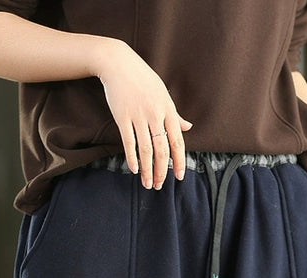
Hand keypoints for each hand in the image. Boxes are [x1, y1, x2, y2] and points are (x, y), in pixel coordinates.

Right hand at [98, 39, 192, 189]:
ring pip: (146, 150)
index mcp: (168, 109)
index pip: (177, 141)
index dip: (179, 161)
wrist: (118, 63)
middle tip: (159, 186)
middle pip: (162, 150)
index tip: (179, 177)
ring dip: (147, 170)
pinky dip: (132, 158)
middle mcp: (155, 114)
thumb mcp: (163, 94)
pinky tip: (134, 169)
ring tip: (147, 183)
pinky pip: (129, 142)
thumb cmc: (142, 79)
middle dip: (162, 171)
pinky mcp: (122, 116)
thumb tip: (188, 127)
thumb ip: (175, 114)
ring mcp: (138, 115)